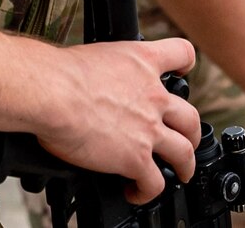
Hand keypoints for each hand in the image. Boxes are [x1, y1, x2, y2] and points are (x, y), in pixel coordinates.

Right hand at [39, 37, 201, 203]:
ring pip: (184, 152)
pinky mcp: (137, 158)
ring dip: (184, 166)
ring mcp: (149, 128)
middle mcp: (153, 95)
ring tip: (179, 173)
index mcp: (142, 63)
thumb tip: (91, 83)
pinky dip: (147, 191)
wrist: (53, 92)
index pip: (181, 54)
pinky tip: (135, 191)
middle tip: (185, 139)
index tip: (181, 72)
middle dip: (191, 132)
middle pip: (190, 116)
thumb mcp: (94, 55)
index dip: (184, 64)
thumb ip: (107, 70)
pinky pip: (154, 182)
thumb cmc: (60, 73)